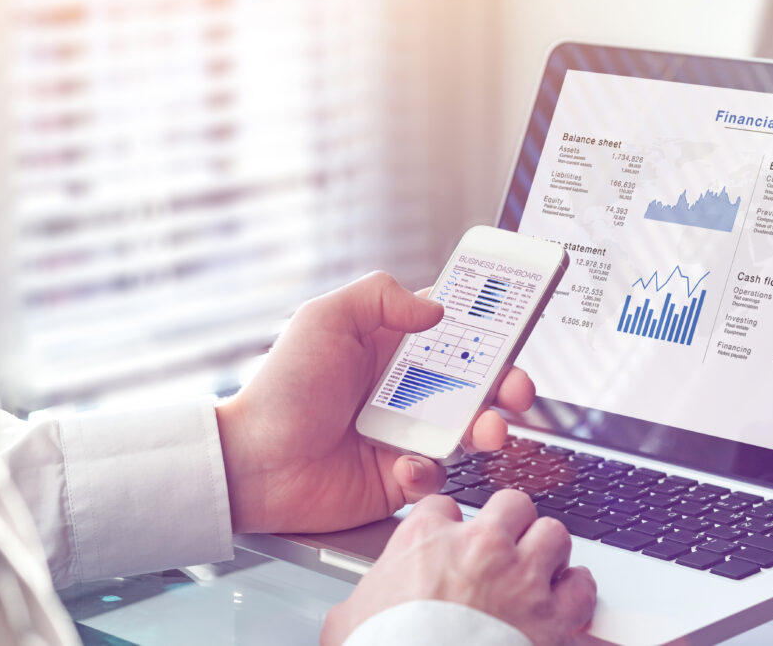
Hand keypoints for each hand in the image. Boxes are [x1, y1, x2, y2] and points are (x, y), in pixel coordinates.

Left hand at [215, 271, 535, 532]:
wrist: (254, 465)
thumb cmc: (283, 389)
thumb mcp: (324, 320)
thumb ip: (379, 297)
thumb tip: (437, 308)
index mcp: (391, 346)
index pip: (453, 328)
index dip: (487, 325)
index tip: (514, 323)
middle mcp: (406, 388)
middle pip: (476, 380)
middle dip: (507, 382)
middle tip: (517, 389)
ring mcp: (406, 432)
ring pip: (468, 429)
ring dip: (487, 428)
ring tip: (487, 432)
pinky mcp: (400, 475)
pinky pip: (436, 474)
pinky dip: (429, 471)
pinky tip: (406, 466)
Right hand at [321, 490, 596, 645]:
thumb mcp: (351, 617)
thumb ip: (369, 594)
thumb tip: (360, 607)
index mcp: (426, 540)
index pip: (445, 505)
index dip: (450, 525)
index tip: (452, 543)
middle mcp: (479, 547)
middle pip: (511, 504)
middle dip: (510, 523)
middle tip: (504, 545)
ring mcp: (520, 578)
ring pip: (553, 533)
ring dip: (547, 550)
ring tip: (538, 569)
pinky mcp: (552, 617)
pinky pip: (581, 585)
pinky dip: (576, 592)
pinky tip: (564, 601)